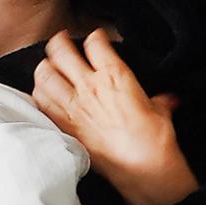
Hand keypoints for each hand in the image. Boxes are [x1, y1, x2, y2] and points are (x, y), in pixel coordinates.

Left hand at [29, 26, 195, 204]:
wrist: (141, 168)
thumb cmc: (154, 140)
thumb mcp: (160, 113)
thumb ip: (159, 101)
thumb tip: (166, 100)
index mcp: (115, 76)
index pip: (96, 43)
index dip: (94, 36)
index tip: (94, 38)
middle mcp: (90, 86)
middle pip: (61, 51)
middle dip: (59, 43)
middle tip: (60, 42)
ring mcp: (74, 106)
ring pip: (45, 75)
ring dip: (45, 67)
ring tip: (47, 65)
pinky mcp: (64, 126)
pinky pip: (42, 103)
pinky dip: (39, 95)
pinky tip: (42, 94)